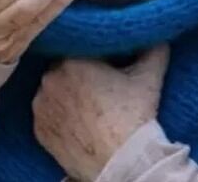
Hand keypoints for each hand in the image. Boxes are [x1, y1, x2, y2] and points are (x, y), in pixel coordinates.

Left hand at [32, 45, 169, 181]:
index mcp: (72, 60)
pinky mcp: (38, 129)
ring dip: (65, 94)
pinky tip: (77, 122)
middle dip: (78, 73)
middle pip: (64, 68)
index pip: (80, 47)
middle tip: (99, 87)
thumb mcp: (149, 78)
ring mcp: (41, 105)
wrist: (121, 162)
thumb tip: (159, 35)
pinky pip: (47, 115)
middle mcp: (50, 79)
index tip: (106, 65)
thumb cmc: (134, 118)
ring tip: (88, 107)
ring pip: (53, 91)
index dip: (94, 55)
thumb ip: (153, 49)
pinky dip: (58, 116)